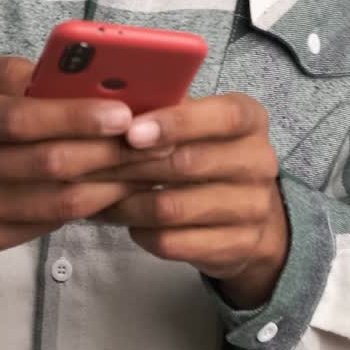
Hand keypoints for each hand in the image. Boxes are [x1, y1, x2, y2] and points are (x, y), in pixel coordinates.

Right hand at [0, 51, 170, 279]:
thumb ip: (4, 71)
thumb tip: (63, 74)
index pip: (18, 120)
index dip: (74, 117)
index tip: (123, 111)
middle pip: (44, 165)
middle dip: (108, 152)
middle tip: (156, 140)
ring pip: (52, 203)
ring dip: (109, 185)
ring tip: (149, 167)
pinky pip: (43, 226)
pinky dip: (85, 209)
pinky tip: (115, 190)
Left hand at [90, 93, 288, 307]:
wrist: (249, 214)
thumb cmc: (207, 152)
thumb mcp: (196, 122)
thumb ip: (163, 108)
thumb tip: (110, 103)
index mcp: (250, 119)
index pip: (222, 116)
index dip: (176, 123)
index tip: (132, 131)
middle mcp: (259, 161)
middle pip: (188, 164)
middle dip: (132, 165)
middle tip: (90, 165)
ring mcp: (253, 208)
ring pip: (174, 208)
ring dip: (127, 203)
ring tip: (98, 195)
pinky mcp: (238, 247)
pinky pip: (173, 242)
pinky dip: (140, 231)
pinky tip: (125, 221)